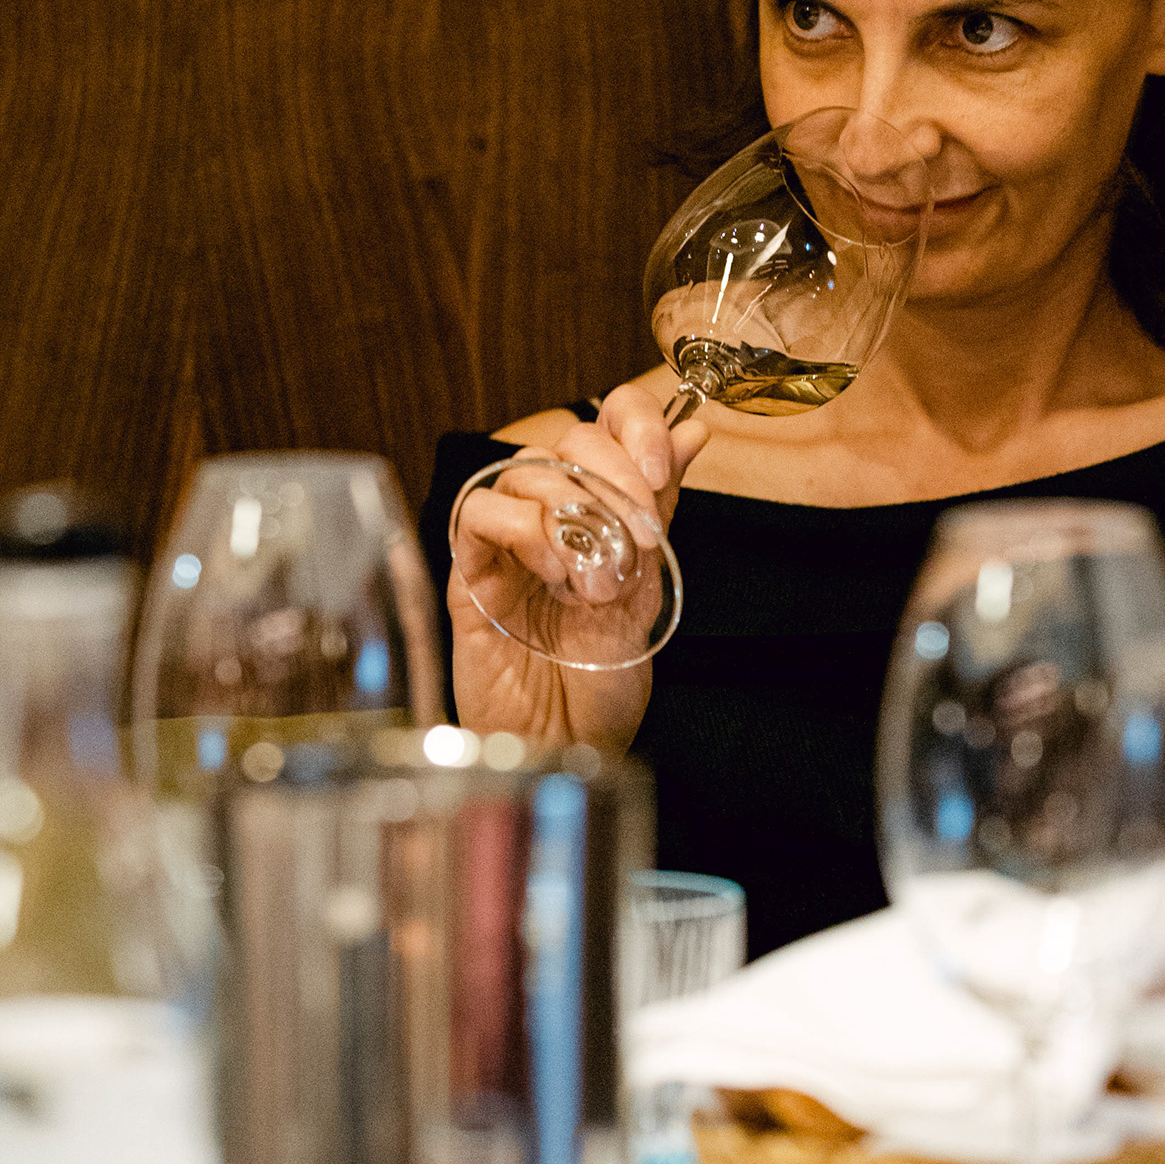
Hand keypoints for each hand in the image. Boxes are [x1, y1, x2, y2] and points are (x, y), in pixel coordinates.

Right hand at [449, 382, 707, 751]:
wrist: (567, 744)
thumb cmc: (603, 677)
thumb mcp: (650, 583)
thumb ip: (661, 505)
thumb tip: (694, 431)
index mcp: (599, 508)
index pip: (609, 419)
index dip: (637, 424)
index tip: (662, 467)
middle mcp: (552, 513)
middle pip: (571, 438)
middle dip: (615, 479)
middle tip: (638, 539)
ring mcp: (508, 540)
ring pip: (526, 468)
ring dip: (575, 517)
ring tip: (596, 583)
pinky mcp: (470, 570)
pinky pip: (481, 511)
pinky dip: (524, 530)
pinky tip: (552, 573)